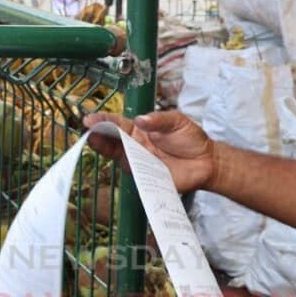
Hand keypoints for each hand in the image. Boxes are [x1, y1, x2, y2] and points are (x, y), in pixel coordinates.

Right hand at [82, 111, 215, 193]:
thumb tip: (140, 120)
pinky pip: (133, 173)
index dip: (103, 121)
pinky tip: (119, 162)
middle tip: (88, 130)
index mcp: (139, 130)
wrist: (207, 161)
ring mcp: (139, 162)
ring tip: (94, 141)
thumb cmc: (191, 139)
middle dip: (98, 134)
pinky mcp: (147, 177)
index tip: (89, 119)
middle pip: (111, 140)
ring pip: (117, 156)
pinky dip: (125, 168)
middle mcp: (135, 146)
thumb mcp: (177, 122)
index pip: (117, 123)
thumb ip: (160, 120)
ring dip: (105, 149)